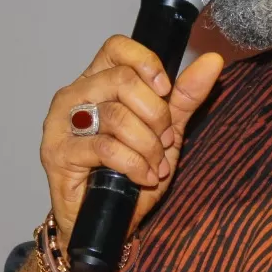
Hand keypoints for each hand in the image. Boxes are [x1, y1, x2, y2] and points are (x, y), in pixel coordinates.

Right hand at [41, 37, 222, 244]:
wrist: (107, 223)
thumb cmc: (130, 174)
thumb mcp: (165, 132)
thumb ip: (184, 97)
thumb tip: (213, 61)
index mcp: (96, 81)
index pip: (116, 48)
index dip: (146, 64)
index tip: (165, 91)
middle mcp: (74, 96)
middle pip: (121, 80)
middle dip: (155, 114)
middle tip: (164, 141)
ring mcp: (61, 123)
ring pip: (116, 115)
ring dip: (147, 145)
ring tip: (154, 165)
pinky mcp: (58, 152)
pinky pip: (106, 147)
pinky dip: (133, 164)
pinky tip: (142, 177)